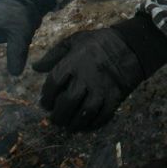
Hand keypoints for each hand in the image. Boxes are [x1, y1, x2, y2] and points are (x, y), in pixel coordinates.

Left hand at [33, 15, 166, 130]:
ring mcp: (102, 89)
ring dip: (74, 124)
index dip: (46, 96)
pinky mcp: (115, 97)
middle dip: (58, 115)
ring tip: (68, 126)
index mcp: (74, 62)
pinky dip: (93, 125)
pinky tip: (86, 126)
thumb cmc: (99, 42)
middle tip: (55, 119)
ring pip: (84, 113)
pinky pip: (103, 116)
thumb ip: (54, 54)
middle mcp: (86, 77)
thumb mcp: (74, 41)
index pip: (54, 83)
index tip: (45, 103)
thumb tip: (35, 68)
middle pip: (68, 102)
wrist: (131, 45)